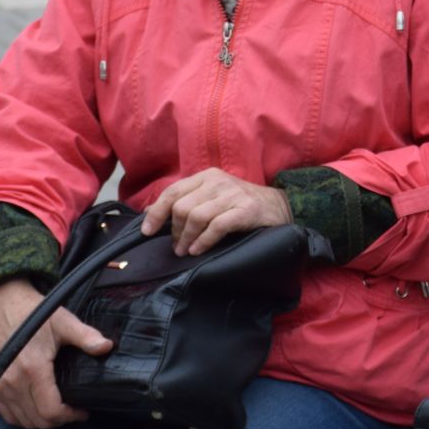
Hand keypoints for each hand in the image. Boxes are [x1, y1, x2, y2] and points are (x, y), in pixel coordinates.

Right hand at [0, 278, 112, 428]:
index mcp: (32, 369)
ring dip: (42, 421)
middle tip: (74, 411)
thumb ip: (86, 336)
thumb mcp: (64, 322)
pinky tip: (38, 408)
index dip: (71, 416)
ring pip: (22, 421)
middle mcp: (12, 382)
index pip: (51, 410)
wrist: (2, 306)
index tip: (83, 411)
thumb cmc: (35, 314)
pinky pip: (7, 415)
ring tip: (59, 410)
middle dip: (59, 421)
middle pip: (38, 420)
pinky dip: (23, 418)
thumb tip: (107, 347)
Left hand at [141, 167, 291, 255]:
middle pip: (182, 206)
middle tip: (176, 247)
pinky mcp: (245, 210)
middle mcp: (218, 182)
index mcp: (206, 176)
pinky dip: (204, 241)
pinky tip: (198, 250)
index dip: (156, 213)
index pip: (172, 192)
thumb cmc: (242, 204)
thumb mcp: (213, 197)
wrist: (281, 206)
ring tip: (185, 251)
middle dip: (174, 230)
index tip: (147, 231)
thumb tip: (150, 213)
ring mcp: (232, 195)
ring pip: (196, 216)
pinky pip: (217, 226)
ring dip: (186, 238)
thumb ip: (186, 201)